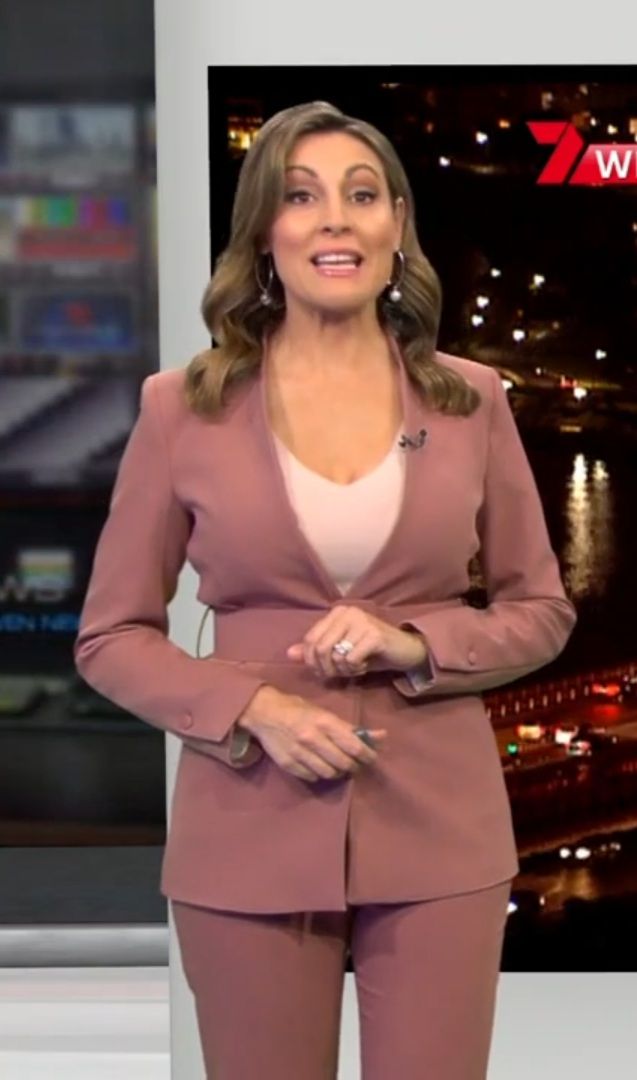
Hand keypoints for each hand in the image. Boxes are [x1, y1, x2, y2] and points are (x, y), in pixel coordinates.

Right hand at [238, 685, 387, 782]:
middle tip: (355, 762)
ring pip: (330, 774)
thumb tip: (380, 736)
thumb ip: (350, 727)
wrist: (264, 713)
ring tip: (338, 765)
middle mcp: (313, 739)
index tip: (372, 757)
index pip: (354, 746)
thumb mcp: (325, 713)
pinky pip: (313, 777)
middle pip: (344, 763)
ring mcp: (300, 753)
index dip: (368, 755)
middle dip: (354, 765)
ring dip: (338, 772)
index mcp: (325, 722)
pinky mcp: (289, 765)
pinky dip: (320, 774)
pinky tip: (319, 766)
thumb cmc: (299, 710)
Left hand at [285, 606, 427, 679]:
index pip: (310, 639)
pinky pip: (351, 659)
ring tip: (354, 668)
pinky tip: (364, 666)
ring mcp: (361, 621)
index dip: (311, 661)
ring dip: (342, 670)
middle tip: (338, 674)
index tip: (322, 672)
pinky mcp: (374, 634)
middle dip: (326, 668)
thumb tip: (289, 654)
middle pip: (320, 648)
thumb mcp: (339, 650)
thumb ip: (314, 651)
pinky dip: (355, 669)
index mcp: (336, 612)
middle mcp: (347, 612)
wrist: (405, 650)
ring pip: (335, 655)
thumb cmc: (370, 651)